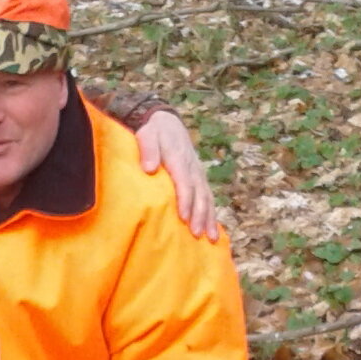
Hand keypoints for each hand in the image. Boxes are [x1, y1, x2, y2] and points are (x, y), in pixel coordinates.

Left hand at [135, 109, 223, 240]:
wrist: (166, 121)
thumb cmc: (152, 131)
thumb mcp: (146, 134)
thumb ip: (148, 150)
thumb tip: (149, 168)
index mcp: (179, 158)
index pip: (184, 181)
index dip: (185, 200)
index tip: (184, 217)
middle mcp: (192, 167)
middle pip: (199, 193)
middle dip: (199, 214)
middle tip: (197, 234)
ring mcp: (197, 173)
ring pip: (206, 197)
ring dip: (209, 218)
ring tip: (211, 238)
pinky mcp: (199, 177)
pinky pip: (207, 197)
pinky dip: (211, 214)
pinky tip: (213, 230)